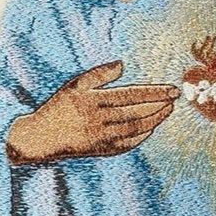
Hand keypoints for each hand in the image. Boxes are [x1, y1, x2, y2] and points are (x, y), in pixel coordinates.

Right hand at [6, 61, 177, 164]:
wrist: (41, 138)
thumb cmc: (58, 107)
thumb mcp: (74, 85)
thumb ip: (99, 74)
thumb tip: (122, 64)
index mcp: (92, 101)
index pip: (131, 96)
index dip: (154, 93)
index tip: (172, 89)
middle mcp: (98, 121)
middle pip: (137, 113)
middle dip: (159, 106)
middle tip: (174, 99)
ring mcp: (101, 138)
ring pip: (135, 129)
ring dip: (155, 120)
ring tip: (167, 110)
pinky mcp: (101, 151)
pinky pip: (128, 144)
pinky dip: (142, 136)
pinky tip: (150, 127)